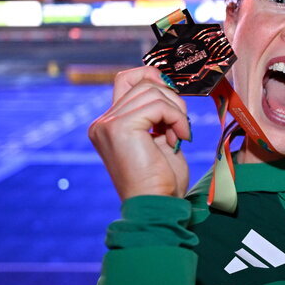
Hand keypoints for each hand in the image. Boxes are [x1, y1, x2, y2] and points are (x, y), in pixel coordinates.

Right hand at [88, 66, 191, 200]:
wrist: (157, 206)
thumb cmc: (162, 181)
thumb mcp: (159, 140)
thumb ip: (157, 114)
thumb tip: (167, 86)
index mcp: (108, 125)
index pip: (126, 80)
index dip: (152, 78)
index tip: (174, 99)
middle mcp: (103, 123)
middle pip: (142, 84)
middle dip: (171, 100)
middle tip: (181, 126)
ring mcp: (108, 124)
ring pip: (151, 91)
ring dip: (176, 111)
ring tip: (180, 135)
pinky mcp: (120, 127)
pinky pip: (158, 105)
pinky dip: (176, 118)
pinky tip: (179, 139)